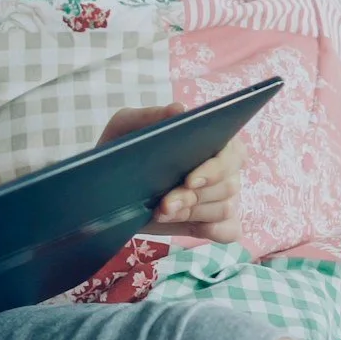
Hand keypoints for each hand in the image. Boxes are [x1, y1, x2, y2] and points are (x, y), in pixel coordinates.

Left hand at [98, 104, 245, 244]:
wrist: (108, 184)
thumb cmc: (123, 150)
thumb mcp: (125, 128)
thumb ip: (149, 117)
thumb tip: (179, 109)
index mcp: (212, 141)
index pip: (232, 153)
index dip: (215, 168)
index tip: (190, 180)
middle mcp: (223, 168)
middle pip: (229, 185)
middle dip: (194, 197)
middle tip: (164, 204)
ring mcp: (223, 196)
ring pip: (224, 208)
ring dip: (192, 213)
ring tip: (161, 212)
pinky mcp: (215, 222)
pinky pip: (230, 230)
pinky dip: (213, 230)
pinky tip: (186, 225)